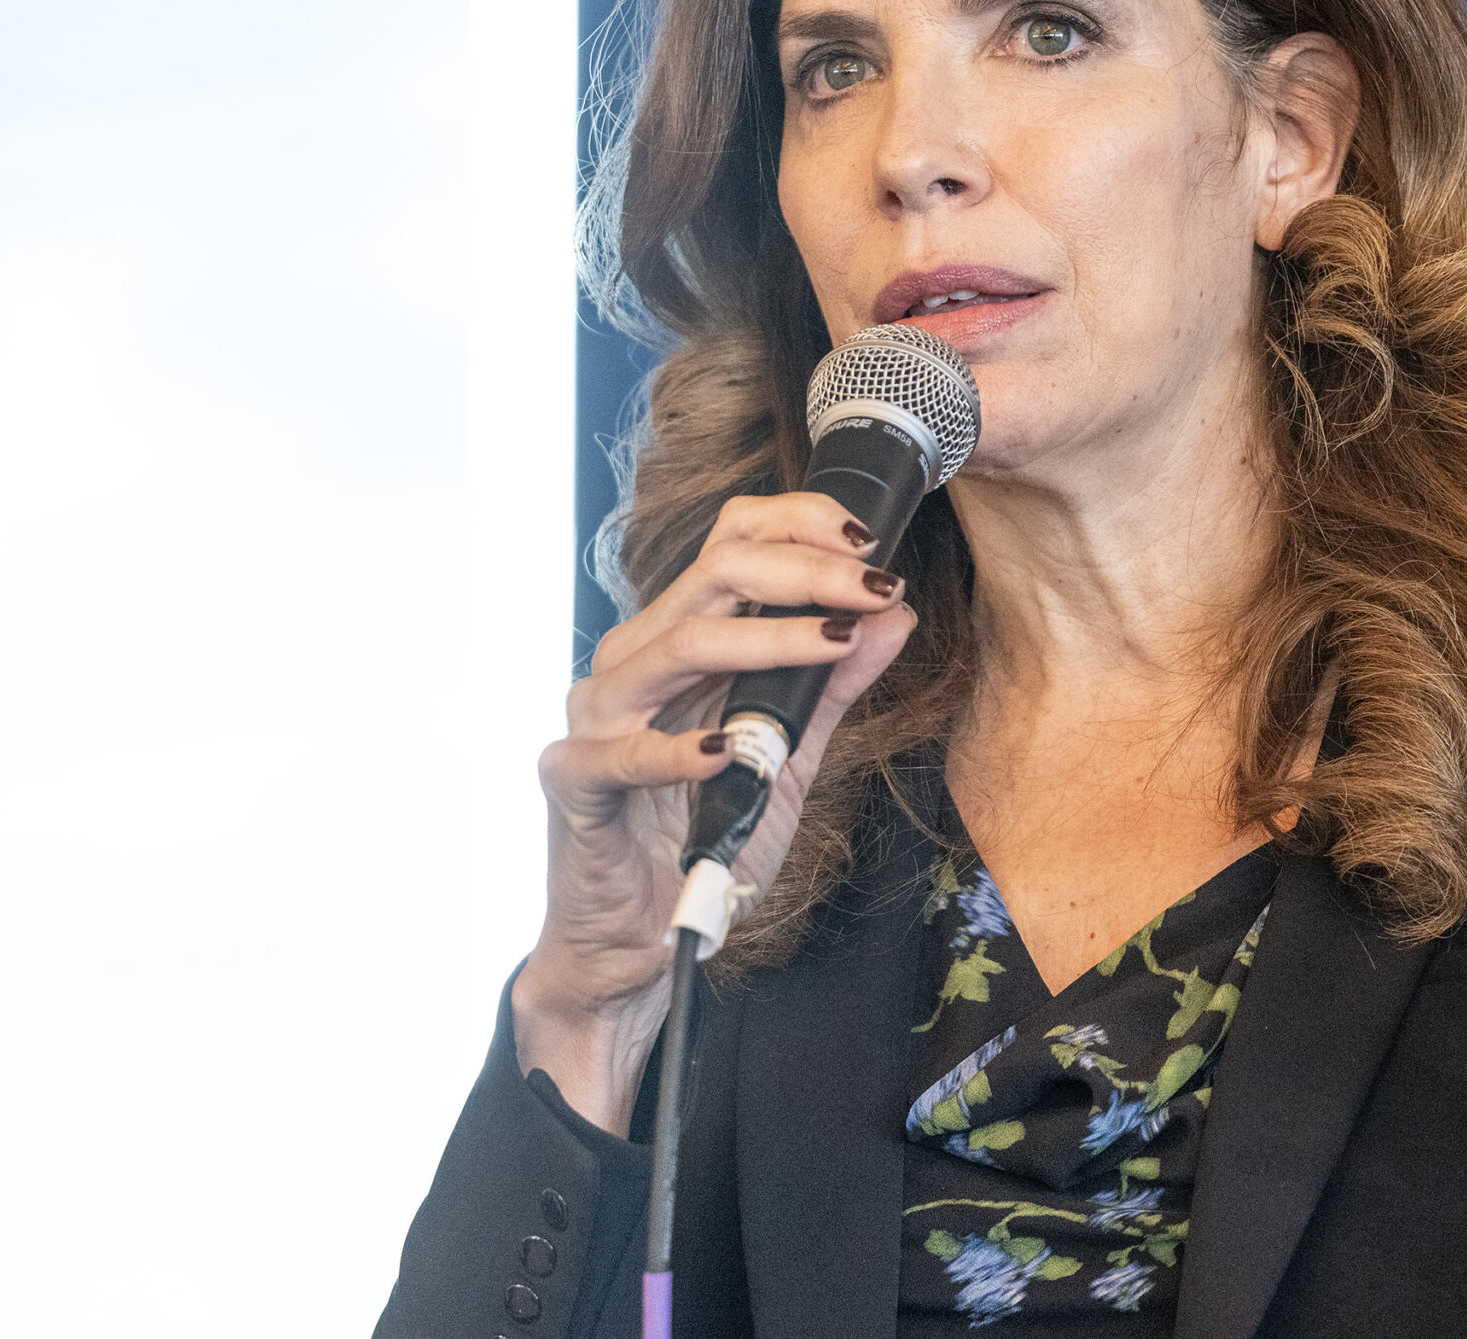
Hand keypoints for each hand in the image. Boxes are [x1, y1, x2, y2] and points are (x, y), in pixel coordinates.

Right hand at [511, 492, 916, 1134]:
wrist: (638, 941)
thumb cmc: (702, 841)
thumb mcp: (788, 757)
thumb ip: (832, 687)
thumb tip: (893, 614)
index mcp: (677, 640)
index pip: (728, 543)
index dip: (797, 525)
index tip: (872, 542)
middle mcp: (632, 662)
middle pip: (712, 575)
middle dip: (805, 570)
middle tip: (875, 584)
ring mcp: (596, 716)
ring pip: (679, 641)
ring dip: (768, 638)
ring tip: (836, 641)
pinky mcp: (572, 780)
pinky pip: (621, 752)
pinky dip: (677, 750)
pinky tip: (727, 753)